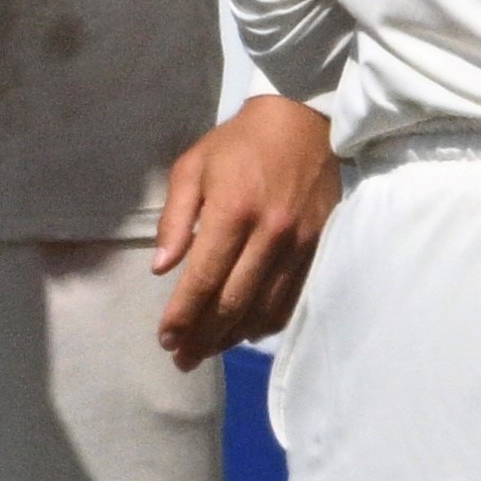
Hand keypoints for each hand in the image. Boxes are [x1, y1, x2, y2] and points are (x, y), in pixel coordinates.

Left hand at [148, 96, 344, 364]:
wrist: (303, 122)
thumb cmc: (239, 143)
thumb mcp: (193, 167)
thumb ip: (175, 218)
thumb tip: (162, 269)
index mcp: (233, 211)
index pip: (204, 279)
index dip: (182, 316)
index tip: (165, 338)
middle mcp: (269, 234)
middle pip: (232, 304)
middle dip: (202, 338)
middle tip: (181, 358)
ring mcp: (297, 245)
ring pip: (263, 310)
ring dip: (231, 338)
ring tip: (207, 351)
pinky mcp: (317, 249)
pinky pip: (289, 300)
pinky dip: (264, 323)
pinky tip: (243, 332)